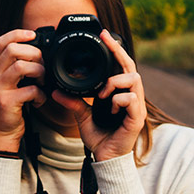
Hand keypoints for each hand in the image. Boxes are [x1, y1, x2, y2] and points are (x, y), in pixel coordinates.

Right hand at [0, 29, 46, 152]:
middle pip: (12, 50)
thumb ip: (17, 70)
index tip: (33, 35)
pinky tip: (39, 100)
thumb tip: (39, 53)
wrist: (2, 135)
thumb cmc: (11, 108)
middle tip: (42, 66)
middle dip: (34, 54)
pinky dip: (40, 94)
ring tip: (42, 81)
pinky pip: (29, 90)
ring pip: (21, 66)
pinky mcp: (6, 102)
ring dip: (39, 71)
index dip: (17, 34)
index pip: (1, 42)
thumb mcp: (10, 85)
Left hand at [52, 29, 146, 161]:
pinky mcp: (137, 118)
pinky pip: (131, 99)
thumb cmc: (98, 136)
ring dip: (114, 82)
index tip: (103, 34)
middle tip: (106, 40)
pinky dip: (117, 100)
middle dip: (118, 51)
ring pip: (133, 79)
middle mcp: (130, 96)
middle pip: (130, 66)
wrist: (104, 158)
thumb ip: (73, 101)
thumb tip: (56, 90)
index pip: (120, 66)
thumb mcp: (82, 115)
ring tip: (101, 94)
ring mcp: (136, 107)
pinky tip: (108, 109)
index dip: (114, 49)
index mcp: (119, 93)